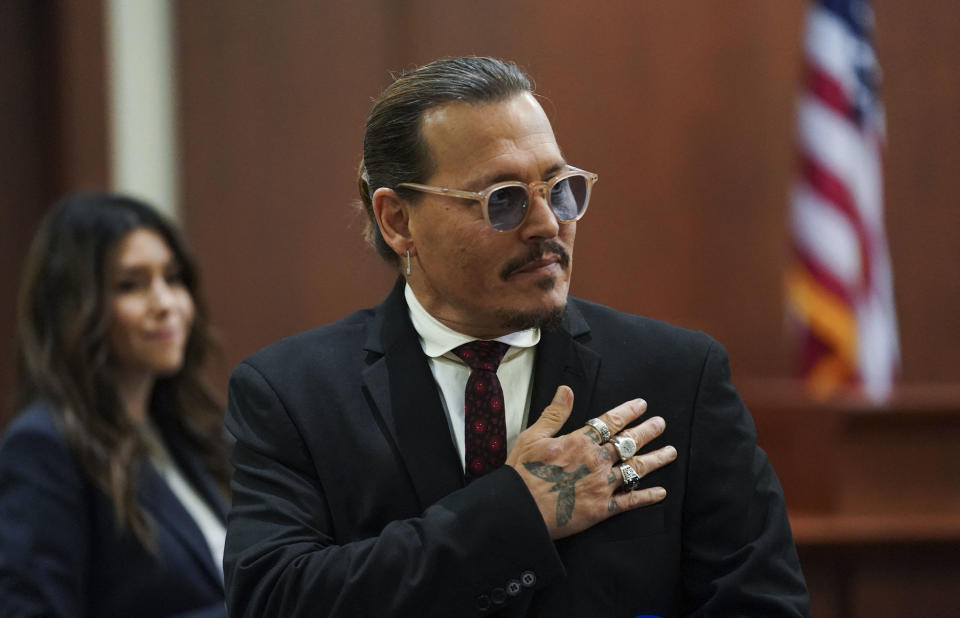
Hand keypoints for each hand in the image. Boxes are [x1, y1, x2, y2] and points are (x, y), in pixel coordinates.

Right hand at [505, 386, 676, 538]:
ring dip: (655, 460)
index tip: (642, 405)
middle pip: (628, 442)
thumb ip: (554, 413)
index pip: (610, 422)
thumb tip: (567, 389)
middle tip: (661, 423)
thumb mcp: (533, 436)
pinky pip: (631, 501)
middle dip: (647, 431)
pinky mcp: (602, 508)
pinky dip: (647, 496)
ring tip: (670, 452)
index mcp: (579, 442)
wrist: (520, 509)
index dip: (627, 412)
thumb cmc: (522, 473)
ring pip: (636, 469)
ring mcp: (602, 485)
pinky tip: (661, 492)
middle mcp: (596, 461)